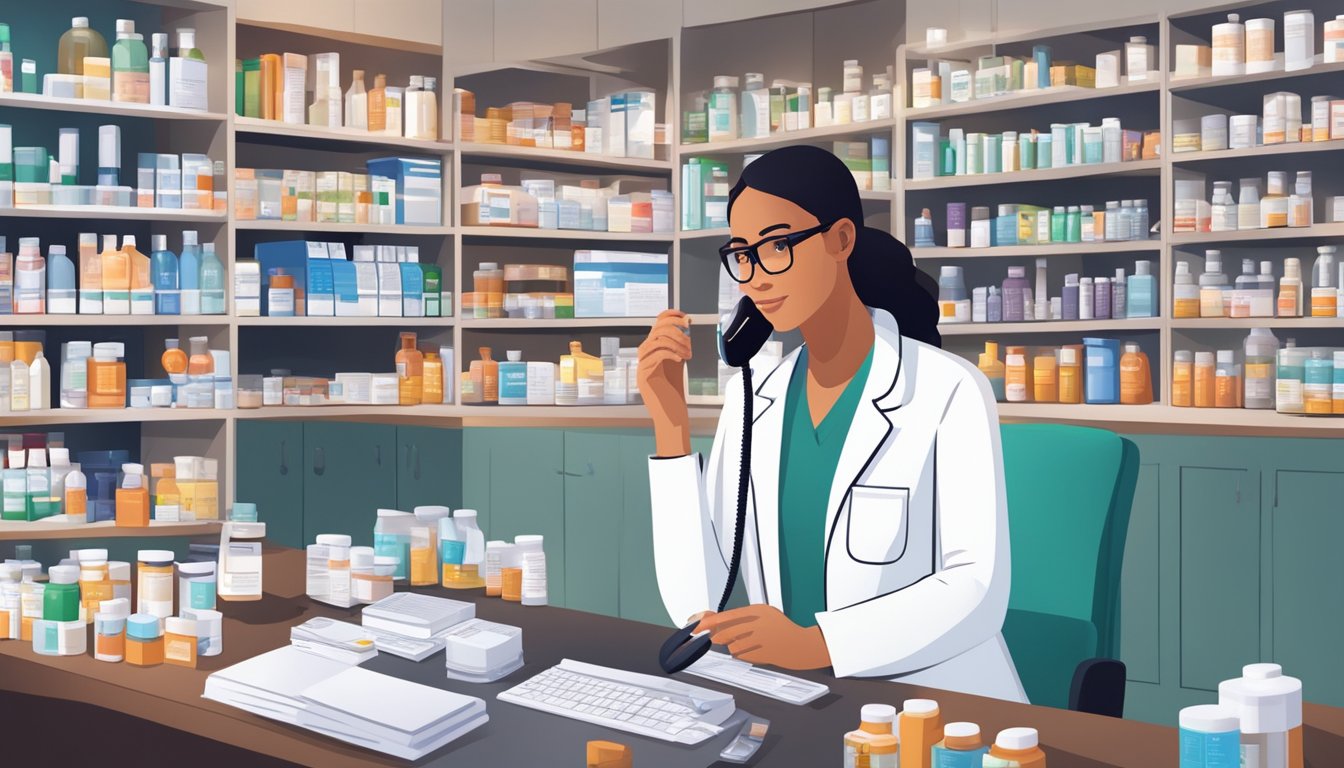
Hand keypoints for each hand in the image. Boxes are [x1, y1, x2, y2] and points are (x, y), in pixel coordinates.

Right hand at [638, 310, 691, 455]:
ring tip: (688, 354)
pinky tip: (681, 360)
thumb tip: (686, 324)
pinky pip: (656, 355)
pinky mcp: (643, 375)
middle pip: (656, 330)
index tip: (685, 317)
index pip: (656, 324)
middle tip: (690, 338)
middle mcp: (645, 355)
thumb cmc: (673, 391)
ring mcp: (642, 365)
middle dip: (676, 330)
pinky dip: (670, 353)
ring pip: (655, 341)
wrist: (670, 415)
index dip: (670, 315)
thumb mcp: (678, 362)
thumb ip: (679, 345)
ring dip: (676, 344)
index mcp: (653, 349)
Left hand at [693, 605, 831, 670]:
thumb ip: (738, 616)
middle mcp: (758, 625)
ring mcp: (760, 641)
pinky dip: (742, 654)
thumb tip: (710, 618)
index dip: (707, 622)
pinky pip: (741, 656)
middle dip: (714, 635)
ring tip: (747, 641)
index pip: (725, 617)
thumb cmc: (780, 628)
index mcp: (757, 611)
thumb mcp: (762, 613)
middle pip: (725, 632)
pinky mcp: (762, 655)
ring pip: (732, 646)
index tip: (693, 626)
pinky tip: (753, 650)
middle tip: (709, 636)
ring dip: (733, 645)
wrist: (801, 645)